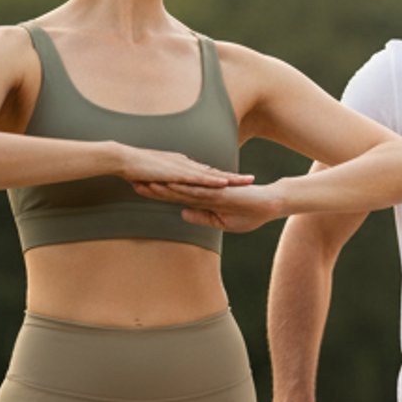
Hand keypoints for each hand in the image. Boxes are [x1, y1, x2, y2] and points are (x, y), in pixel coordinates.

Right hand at [118, 146, 253, 191]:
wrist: (123, 158)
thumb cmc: (136, 169)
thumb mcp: (157, 178)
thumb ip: (168, 183)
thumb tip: (176, 191)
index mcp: (183, 167)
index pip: (207, 173)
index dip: (223, 177)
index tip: (238, 181)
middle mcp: (186, 164)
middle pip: (215, 172)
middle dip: (234, 177)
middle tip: (252, 179)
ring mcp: (182, 167)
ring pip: (211, 174)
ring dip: (229, 178)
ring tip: (246, 182)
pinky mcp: (176, 172)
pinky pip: (197, 178)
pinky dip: (212, 181)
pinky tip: (224, 184)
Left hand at [143, 182, 289, 233]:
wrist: (271, 204)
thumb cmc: (250, 214)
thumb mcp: (220, 221)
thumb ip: (201, 216)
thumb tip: (182, 213)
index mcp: (203, 197)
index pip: (175, 194)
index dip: (157, 192)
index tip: (138, 188)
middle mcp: (203, 191)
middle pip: (173, 189)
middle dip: (152, 186)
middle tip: (130, 181)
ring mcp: (211, 191)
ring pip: (181, 189)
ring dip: (161, 187)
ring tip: (141, 183)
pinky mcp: (219, 192)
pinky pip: (197, 192)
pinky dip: (182, 190)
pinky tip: (167, 186)